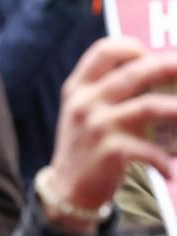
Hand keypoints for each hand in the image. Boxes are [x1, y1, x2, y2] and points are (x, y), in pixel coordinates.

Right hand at [47, 38, 176, 229]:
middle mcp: (85, 102)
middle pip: (135, 72)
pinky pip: (150, 149)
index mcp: (78, 88)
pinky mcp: (110, 151)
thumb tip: (156, 72)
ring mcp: (97, 126)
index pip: (104, 50)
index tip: (150, 55)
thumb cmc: (86, 145)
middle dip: (170, 66)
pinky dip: (165, 160)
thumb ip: (108, 91)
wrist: (68, 189)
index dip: (132, 47)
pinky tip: (169, 170)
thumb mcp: (85, 112)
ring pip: (150, 106)